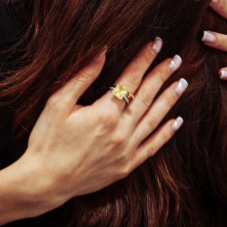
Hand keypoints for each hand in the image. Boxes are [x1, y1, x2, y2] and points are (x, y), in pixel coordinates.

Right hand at [16, 39, 186, 208]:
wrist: (44, 182)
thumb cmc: (46, 140)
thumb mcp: (57, 104)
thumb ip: (82, 77)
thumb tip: (101, 52)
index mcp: (105, 113)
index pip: (130, 79)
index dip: (144, 59)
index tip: (155, 44)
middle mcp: (121, 131)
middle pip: (147, 97)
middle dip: (162, 75)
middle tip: (176, 59)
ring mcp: (126, 151)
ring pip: (154, 120)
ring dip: (170, 100)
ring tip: (181, 83)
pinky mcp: (125, 167)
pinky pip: (152, 147)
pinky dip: (166, 134)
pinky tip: (177, 121)